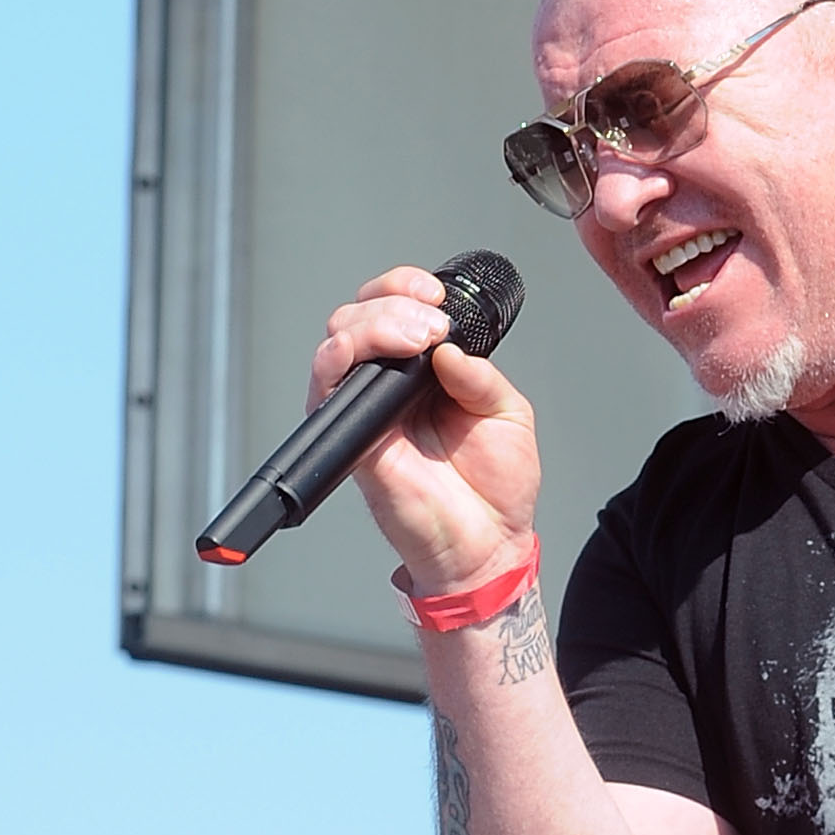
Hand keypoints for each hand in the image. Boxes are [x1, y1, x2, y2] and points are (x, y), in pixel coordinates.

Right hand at [311, 265, 540, 594]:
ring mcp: (367, 410)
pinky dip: (341, 359)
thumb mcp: (509, 415)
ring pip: (338, 340)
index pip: (397, 310)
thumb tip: (449, 348)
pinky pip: (325, 389)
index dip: (406, 288)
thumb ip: (481, 376)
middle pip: (359, 314)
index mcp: (426, 373)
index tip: (436, 294)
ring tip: (417, 337)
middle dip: (392, 301)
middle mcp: (390, 385)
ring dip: (373, 324)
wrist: (486, 546)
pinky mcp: (350, 438)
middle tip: (430, 323)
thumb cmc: (496, 490)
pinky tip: (378, 355)